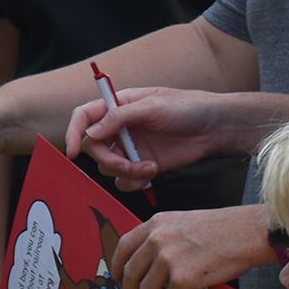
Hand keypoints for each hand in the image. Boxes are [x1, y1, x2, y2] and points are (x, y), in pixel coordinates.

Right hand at [65, 87, 233, 188]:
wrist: (215, 128)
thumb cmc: (187, 107)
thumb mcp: (152, 106)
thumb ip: (119, 118)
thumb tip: (90, 134)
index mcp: (118, 106)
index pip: (83, 117)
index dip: (73, 132)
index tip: (73, 152)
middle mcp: (119, 128)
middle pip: (94, 148)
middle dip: (109, 160)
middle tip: (128, 166)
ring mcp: (130, 148)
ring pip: (108, 167)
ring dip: (125, 172)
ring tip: (149, 168)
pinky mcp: (142, 165)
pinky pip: (124, 180)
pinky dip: (133, 182)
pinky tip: (152, 173)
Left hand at [108, 206, 271, 288]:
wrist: (248, 232)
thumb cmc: (221, 228)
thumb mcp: (182, 221)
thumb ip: (162, 236)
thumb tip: (147, 262)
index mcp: (155, 224)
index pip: (123, 247)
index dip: (116, 266)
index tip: (115, 278)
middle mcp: (157, 240)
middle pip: (130, 272)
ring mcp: (168, 259)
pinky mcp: (183, 278)